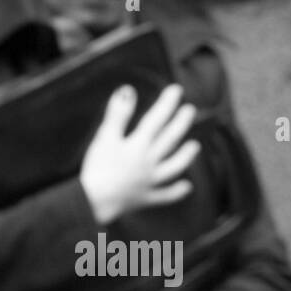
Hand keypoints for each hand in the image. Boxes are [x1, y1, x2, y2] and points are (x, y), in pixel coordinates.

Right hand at [79, 82, 200, 225]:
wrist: (95, 201)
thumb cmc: (98, 167)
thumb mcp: (105, 136)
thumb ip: (118, 113)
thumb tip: (128, 89)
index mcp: (138, 144)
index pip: (156, 119)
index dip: (167, 103)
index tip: (177, 90)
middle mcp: (149, 161)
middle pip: (169, 139)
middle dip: (180, 123)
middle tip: (190, 110)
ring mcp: (150, 181)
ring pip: (173, 166)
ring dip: (185, 155)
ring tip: (195, 145)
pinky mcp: (145, 198)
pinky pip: (165, 195)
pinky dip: (176, 191)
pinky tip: (187, 187)